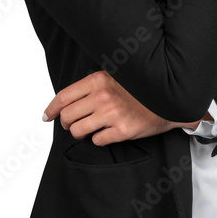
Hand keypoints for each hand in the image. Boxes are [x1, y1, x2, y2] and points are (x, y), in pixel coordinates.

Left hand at [42, 71, 208, 145]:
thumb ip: (92, 85)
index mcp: (98, 80)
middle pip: (68, 116)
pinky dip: (98, 139)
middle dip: (67, 123)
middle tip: (73, 125)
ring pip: (79, 131)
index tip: (47, 116)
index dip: (51, 109)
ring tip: (89, 129)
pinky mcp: (123, 131)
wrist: (169, 101)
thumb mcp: (115, 76)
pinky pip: (97, 141)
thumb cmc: (140, 89)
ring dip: (80, 133)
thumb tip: (67, 101)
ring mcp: (113, 114)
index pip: (63, 97)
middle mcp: (103, 96)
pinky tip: (107, 133)